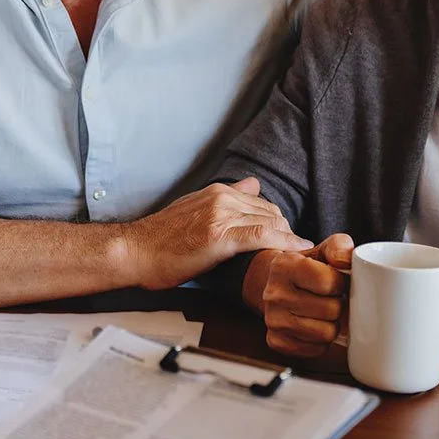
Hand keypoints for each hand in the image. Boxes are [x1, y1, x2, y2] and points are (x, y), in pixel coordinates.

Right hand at [126, 178, 313, 289]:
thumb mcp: (194, 208)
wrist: (134, 252)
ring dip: (291, 238)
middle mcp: (222, 199)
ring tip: (303, 255)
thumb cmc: (160, 239)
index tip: (289, 237)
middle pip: (271, 211)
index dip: (278, 221)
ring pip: (270, 222)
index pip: (261, 202)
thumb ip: (225, 198)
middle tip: (298, 250)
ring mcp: (221, 216)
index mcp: (217, 192)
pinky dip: (285, 243)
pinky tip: (299, 251)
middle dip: (288, 231)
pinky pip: (263, 236)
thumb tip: (253, 183)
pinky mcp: (220, 237)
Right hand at [244, 233, 352, 357]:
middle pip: (330, 310)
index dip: (340, 283)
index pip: (328, 282)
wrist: (276, 284)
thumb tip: (346, 260)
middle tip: (331, 297)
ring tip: (324, 311)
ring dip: (331, 323)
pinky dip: (321, 340)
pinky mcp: (276, 341)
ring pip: (325, 333)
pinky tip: (315, 324)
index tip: (336, 280)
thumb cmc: (307, 268)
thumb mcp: (323, 250)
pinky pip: (316, 349)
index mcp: (284, 266)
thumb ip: (339, 247)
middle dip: (338, 304)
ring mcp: (273, 320)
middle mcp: (273, 294)